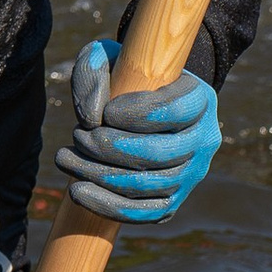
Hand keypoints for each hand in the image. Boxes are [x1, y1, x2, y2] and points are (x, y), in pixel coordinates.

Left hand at [57, 37, 220, 223]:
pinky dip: (110, 206)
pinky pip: (148, 213)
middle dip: (109, 147)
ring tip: (65, 158)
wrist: (139, 108)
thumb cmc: (125, 78)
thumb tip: (92, 118)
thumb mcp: (108, 58)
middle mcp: (205, 139)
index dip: (134, 114)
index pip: (173, 110)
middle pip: (159, 153)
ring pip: (151, 185)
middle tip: (77, 136)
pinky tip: (77, 191)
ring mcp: (192, 174)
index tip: (106, 112)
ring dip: (101, 175)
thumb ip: (94, 71)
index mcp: (199, 98)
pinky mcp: (175, 200)